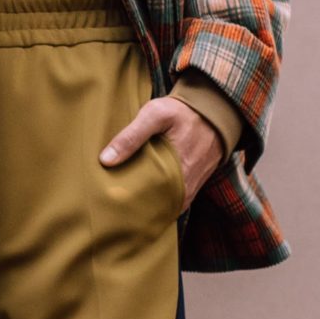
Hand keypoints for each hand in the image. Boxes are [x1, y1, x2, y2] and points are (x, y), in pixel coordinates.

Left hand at [99, 96, 225, 213]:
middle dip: (132, 206)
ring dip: (145, 205)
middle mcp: (184, 187)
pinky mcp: (192, 187)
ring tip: (122, 201)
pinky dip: (158, 201)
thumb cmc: (183, 112)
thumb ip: (131, 136)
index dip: (124, 202)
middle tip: (110, 202)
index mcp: (174, 173)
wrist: (213, 112)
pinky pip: (172, 202)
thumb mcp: (155, 115)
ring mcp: (189, 190)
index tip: (106, 199)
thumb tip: (106, 160)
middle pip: (152, 207)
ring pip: (162, 206)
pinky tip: (142, 196)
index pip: (144, 200)